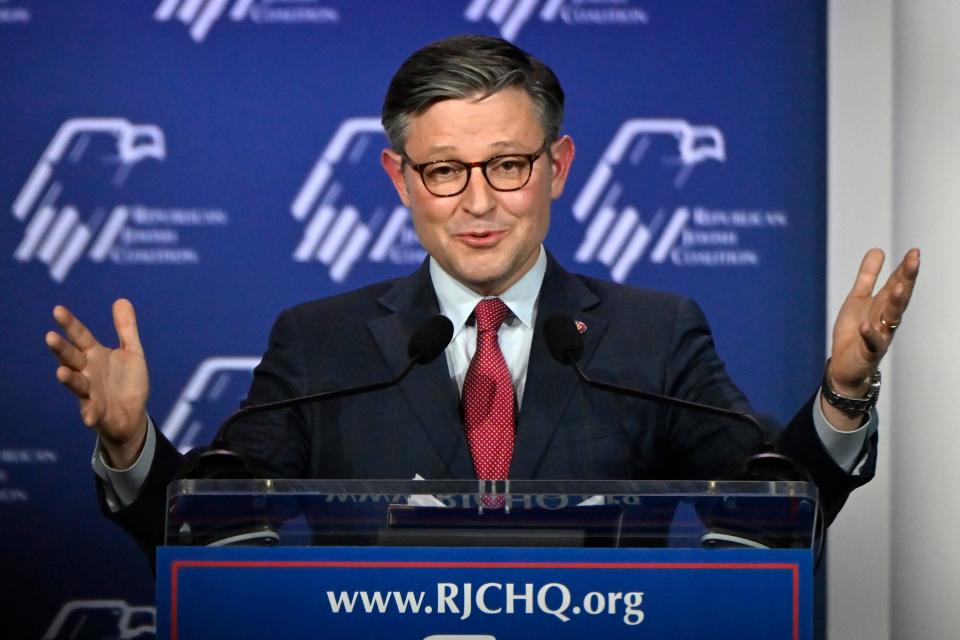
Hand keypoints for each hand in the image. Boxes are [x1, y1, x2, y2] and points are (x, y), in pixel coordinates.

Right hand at [46, 299, 149, 467]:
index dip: (70, 324)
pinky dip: (90, 414)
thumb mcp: (131, 352)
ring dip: (69, 378)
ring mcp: (91, 393)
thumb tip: (122, 299)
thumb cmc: (127, 382)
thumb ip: (126, 329)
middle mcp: (88, 372)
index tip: (57, 310)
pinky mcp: (97, 413)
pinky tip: (89, 417)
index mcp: (95, 355)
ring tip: (61, 372)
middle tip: (50, 337)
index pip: (80, 336)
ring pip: (77, 384)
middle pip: (72, 358)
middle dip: (61, 349)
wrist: (132, 415)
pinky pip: (92, 413)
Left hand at [825, 248, 919, 424]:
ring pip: (891, 319)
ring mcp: (879, 336)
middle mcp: (886, 319)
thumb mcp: (858, 299)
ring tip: (898, 286)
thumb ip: (867, 277)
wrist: (845, 366)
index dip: (905, 269)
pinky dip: (870, 335)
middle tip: (914, 260)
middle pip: (899, 298)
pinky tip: (867, 326)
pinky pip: (871, 343)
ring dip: (895, 303)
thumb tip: (878, 250)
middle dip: (907, 279)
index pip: (897, 284)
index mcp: (883, 305)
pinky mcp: (868, 352)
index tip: (914, 251)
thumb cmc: (854, 331)